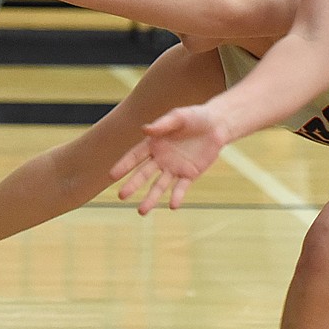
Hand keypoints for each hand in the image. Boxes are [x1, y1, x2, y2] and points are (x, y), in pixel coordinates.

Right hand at [108, 104, 226, 213]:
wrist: (217, 125)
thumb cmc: (195, 117)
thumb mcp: (178, 117)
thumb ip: (162, 125)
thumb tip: (145, 130)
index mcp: (154, 144)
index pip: (135, 156)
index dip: (124, 165)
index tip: (112, 176)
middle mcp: (161, 159)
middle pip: (144, 174)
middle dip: (133, 185)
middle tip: (121, 196)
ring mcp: (174, 168)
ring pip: (159, 185)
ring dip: (151, 198)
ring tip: (142, 211)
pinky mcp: (189, 175)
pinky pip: (181, 187)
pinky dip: (177, 196)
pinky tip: (173, 205)